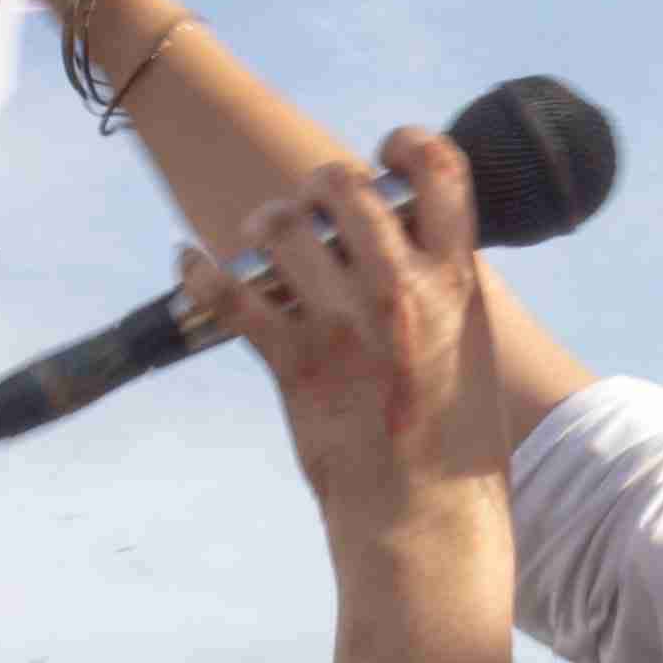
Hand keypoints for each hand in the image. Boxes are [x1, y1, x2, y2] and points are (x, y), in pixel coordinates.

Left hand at [184, 130, 510, 547]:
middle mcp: (400, 292)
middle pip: (343, 186)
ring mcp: (343, 326)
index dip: (409, 143)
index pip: (442, 170)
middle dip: (319, 186)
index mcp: (456, 283)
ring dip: (264, 223)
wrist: (428, 519)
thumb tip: (403, 244)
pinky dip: (199, 269)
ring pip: (281, 227)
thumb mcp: (473, 347)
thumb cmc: (457, 443)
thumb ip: (443, 290)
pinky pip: (230, 293)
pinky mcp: (295, 365)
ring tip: (262, 238)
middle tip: (312, 208)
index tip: (388, 153)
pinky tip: (189, 259)